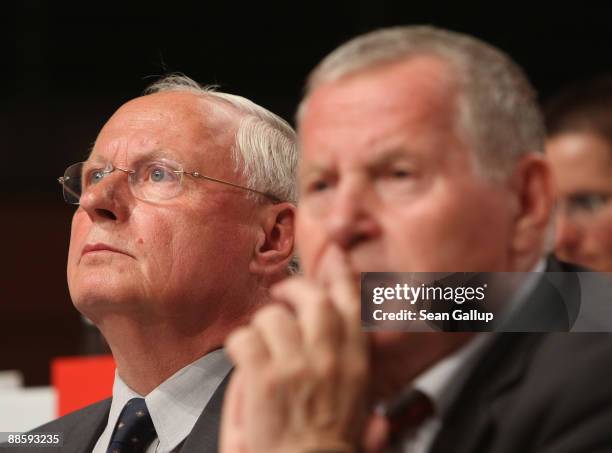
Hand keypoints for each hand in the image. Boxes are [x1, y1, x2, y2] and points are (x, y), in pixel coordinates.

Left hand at [220, 247, 369, 452]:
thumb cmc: (326, 447)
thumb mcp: (359, 410)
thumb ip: (359, 378)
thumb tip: (359, 363)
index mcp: (355, 363)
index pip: (352, 304)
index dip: (342, 275)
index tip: (335, 257)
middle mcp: (328, 357)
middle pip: (313, 299)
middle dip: (294, 289)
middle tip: (282, 294)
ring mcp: (296, 365)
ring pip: (273, 317)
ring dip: (262, 326)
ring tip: (261, 345)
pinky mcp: (265, 377)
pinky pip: (245, 338)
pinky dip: (239, 344)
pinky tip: (244, 359)